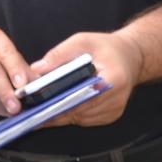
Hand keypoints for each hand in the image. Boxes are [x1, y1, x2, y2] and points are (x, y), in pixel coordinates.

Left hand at [26, 31, 145, 128]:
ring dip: (61, 115)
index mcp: (113, 78)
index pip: (82, 96)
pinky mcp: (111, 115)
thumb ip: (59, 54)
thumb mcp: (82, 41)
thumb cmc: (107, 47)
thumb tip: (38, 68)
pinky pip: (86, 120)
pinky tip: (56, 109)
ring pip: (80, 119)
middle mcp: (116, 98)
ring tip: (38, 110)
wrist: (130, 57)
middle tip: (31, 111)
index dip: (59, 102)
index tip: (39, 105)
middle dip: (54, 110)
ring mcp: (115, 110)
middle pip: (80, 110)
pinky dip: (71, 114)